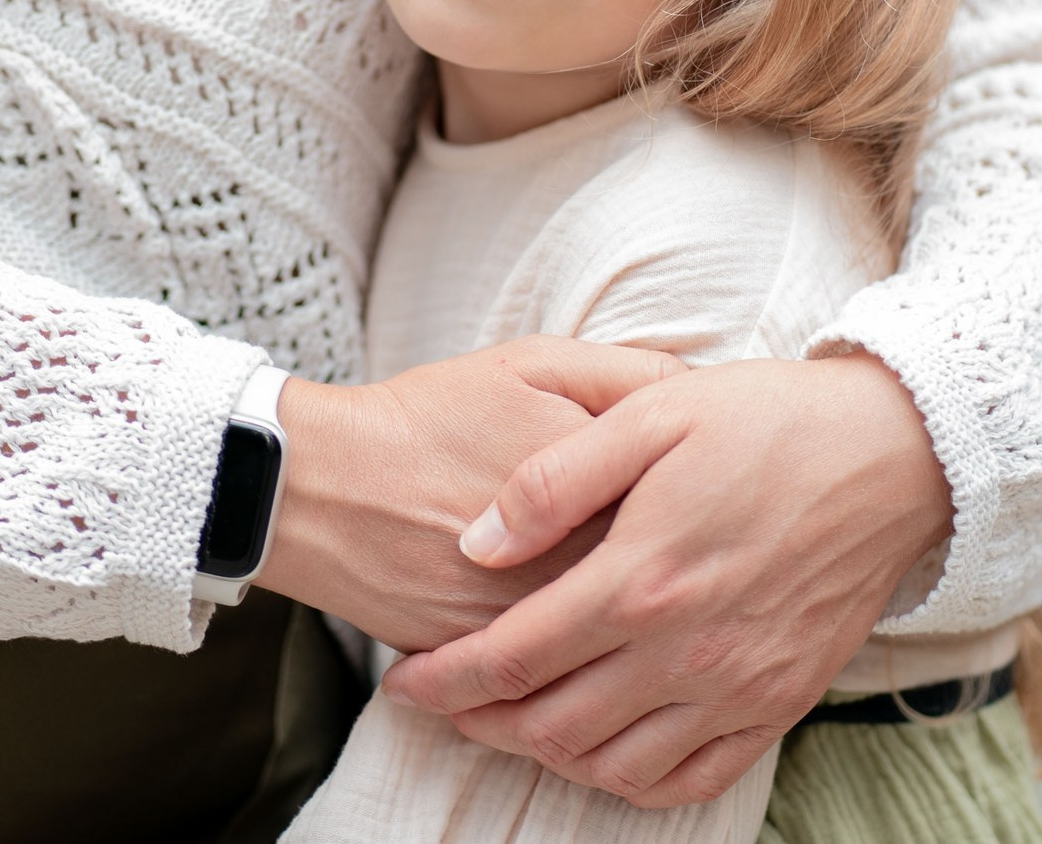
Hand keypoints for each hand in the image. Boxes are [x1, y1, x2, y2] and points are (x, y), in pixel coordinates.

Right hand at [258, 336, 684, 652]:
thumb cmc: (432, 416)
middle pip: (673, 581)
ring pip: (626, 640)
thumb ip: (629, 375)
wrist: (325, 488)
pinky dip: (588, 661)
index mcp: (605, 490)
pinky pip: (568, 675)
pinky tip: (598, 637)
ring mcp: (540, 626)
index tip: (716, 492)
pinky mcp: (500, 666)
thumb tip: (707, 389)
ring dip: (648, 623)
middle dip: (693, 566)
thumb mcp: (535, 365)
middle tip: (702, 551)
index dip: (716, 499)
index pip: (701, 508)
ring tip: (663, 599)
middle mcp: (582, 568)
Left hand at [381, 353, 951, 807]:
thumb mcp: (649, 414)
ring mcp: (738, 688)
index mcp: (643, 579)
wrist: (895, 454)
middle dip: (480, 721)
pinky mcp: (780, 703)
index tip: (404, 678)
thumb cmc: (766, 420)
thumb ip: (552, 482)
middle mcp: (688, 651)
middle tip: (442, 700)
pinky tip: (601, 752)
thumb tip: (473, 542)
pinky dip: (632, 782)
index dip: (444, 679)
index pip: (513, 657)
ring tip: (510, 721)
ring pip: (612, 766)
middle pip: (551, 724)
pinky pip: (691, 779)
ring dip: (545, 755)